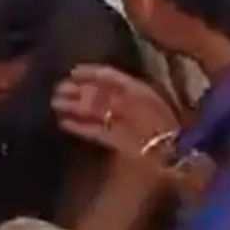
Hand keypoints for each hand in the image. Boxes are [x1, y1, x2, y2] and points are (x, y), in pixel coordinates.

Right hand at [52, 65, 179, 159]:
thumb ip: (111, 93)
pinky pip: (96, 131)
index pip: (109, 77)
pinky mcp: (117, 141)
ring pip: (95, 112)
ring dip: (74, 107)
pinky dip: (80, 127)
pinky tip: (64, 123)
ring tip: (55, 105)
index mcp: (137, 90)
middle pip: (99, 94)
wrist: (174, 156)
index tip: (71, 72)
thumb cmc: (159, 125)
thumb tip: (85, 89)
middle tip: (56, 90)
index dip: (90, 73)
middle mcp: (129, 104)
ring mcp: (123, 123)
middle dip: (77, 90)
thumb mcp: (135, 101)